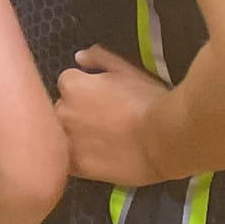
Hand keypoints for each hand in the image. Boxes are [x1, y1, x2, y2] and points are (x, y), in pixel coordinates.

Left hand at [56, 45, 173, 187]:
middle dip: (78, 113)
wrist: (162, 139)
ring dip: (77, 136)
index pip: (68, 83)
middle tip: (105, 121)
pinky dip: (80, 158)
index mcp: (71, 84)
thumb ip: (98, 59)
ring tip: (104, 141)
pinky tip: (100, 158)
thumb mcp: (126, 69)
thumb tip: (79, 57)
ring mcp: (67, 139)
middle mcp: (62, 110)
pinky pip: (69, 160)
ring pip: (64, 135)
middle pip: (63, 109)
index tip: (102, 98)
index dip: (86, 90)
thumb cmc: (147, 101)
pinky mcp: (77, 165)